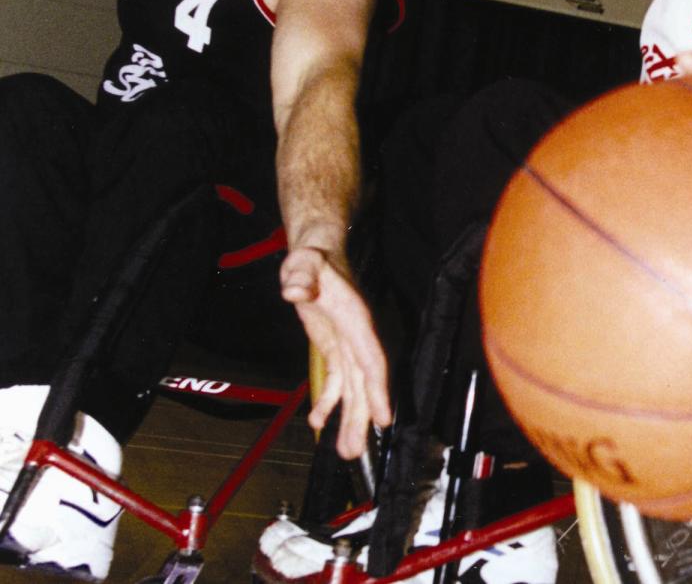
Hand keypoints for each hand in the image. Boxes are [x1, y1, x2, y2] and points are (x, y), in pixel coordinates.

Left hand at [280, 246, 391, 457]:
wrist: (317, 253)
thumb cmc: (312, 258)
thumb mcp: (303, 263)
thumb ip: (300, 274)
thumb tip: (293, 289)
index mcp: (355, 320)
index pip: (370, 359)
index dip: (378, 390)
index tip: (384, 418)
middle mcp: (356, 336)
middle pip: (363, 383)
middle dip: (360, 418)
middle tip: (353, 452)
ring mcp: (346, 344)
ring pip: (352, 388)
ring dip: (349, 418)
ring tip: (346, 451)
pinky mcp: (335, 348)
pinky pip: (336, 381)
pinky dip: (329, 402)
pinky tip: (317, 422)